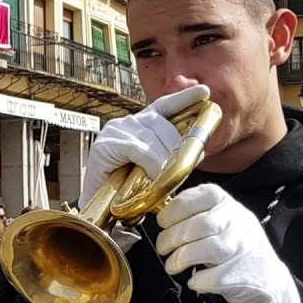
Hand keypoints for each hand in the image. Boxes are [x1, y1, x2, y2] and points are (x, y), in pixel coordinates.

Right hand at [79, 85, 210, 211]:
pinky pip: (138, 149)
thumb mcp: (155, 169)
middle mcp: (126, 123)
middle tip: (190, 165)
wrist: (98, 208)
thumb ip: (170, 156)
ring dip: (166, 159)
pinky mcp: (105, 145)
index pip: (163, 106)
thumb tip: (198, 151)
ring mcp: (114, 132)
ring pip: (152, 137)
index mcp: (139, 125)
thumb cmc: (127, 190)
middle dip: (180, 144)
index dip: (183, 99)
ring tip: (170, 177)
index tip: (204, 93)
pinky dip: (151, 163)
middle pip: (162, 123)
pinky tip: (154, 174)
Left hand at [156, 184, 299, 302]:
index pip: (203, 194)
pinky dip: (197, 281)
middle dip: (171, 238)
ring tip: (172, 266)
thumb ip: (198, 215)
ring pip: (204, 249)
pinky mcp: (243, 276)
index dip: (176, 207)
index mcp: (230, 205)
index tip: (162, 222)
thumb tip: (162, 216)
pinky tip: (195, 281)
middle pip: (198, 225)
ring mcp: (244, 249)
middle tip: (163, 248)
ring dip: (179, 259)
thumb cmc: (237, 251)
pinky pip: (211, 277)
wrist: (271, 284)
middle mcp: (239, 223)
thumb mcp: (223, 223)